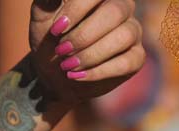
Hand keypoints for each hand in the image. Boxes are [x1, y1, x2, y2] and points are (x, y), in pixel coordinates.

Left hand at [29, 0, 144, 104]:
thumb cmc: (52, 40)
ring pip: (123, 37)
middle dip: (84, 35)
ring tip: (68, 65)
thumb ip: (47, 2)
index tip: (55, 30)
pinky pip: (126, 63)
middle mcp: (122, 7)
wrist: (56, 73)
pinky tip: (78, 76)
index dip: (77, 9)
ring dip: (91, 54)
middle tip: (62, 50)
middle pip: (114, 12)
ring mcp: (132, 32)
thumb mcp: (42, 19)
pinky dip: (98, 71)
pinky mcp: (136, 58)